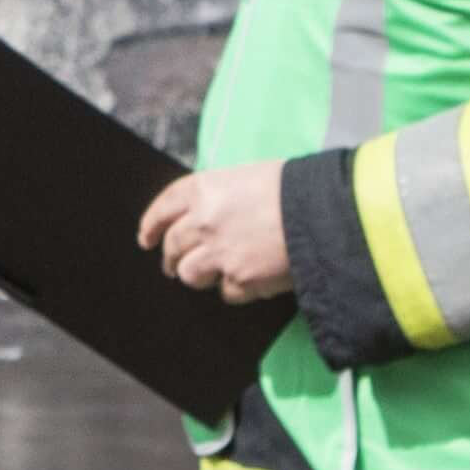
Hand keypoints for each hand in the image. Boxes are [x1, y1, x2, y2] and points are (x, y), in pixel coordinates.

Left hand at [135, 163, 294, 301]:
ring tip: (211, 273)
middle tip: (173, 264)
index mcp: (203, 189)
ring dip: (198, 275)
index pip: (164, 208)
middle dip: (170, 257)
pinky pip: (225, 292)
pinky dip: (234, 288)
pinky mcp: (239, 280)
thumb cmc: (294, 190)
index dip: (151, 225)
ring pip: (190, 273)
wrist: (323, 214)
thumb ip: (221, 196)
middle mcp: (203, 221)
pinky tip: (248, 279)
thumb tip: (208, 212)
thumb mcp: (249, 177)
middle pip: (172, 245)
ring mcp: (219, 253)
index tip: (146, 237)